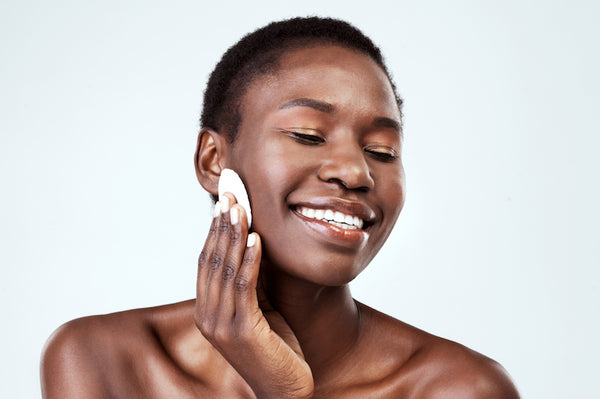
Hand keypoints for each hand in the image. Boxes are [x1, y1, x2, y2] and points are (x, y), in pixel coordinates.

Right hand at [195, 193, 313, 398]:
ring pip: (225, 270)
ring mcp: (220, 325)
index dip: (215, 229)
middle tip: (229, 193)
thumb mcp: (260, 306)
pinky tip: (256, 238)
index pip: (207, 260)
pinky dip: (249, 260)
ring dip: (233, 235)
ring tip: (240, 207)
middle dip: (221, 224)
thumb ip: (251, 279)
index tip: (225, 200)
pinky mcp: (240, 331)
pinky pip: (244, 287)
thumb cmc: (276, 346)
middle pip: (211, 260)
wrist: (286, 388)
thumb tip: (252, 239)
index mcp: (208, 309)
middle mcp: (208, 315)